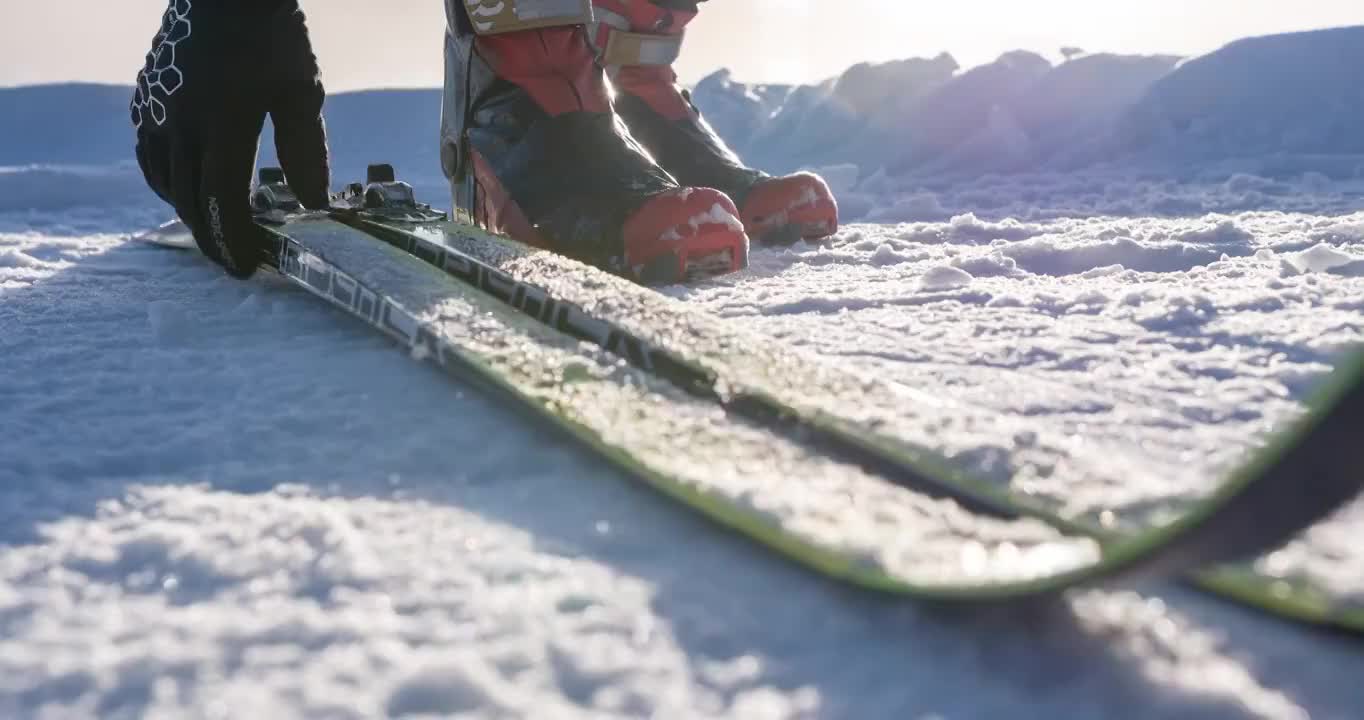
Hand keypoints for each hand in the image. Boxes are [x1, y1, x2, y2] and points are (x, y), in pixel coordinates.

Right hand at [132, 0, 330, 277]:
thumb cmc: (272, 37)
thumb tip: (314, 202)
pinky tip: (186, 191)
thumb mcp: (301, 92)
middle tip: (234, 262)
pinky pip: (148, 155)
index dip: (234, 239)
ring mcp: (158, 111)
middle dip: (213, 239)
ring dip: (190, 213)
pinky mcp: (145, 99)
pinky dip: (165, 183)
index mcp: (225, 123)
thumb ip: (305, 150)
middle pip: (191, 200)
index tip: (248, 266)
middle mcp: (183, 122)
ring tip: (215, 232)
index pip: (224, 200)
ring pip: (164, 182)